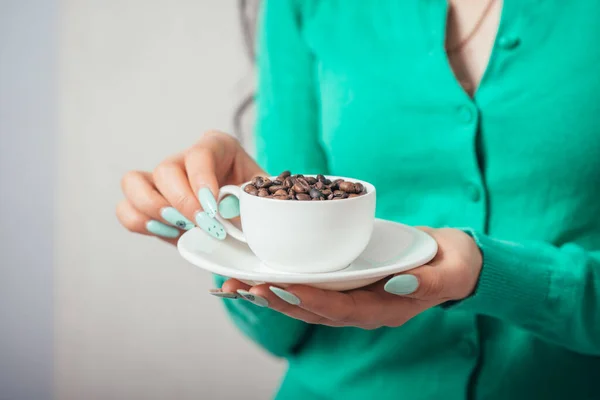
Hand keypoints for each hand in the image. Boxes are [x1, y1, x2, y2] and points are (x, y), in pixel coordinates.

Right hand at [116, 131, 263, 244]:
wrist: (246, 227)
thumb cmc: (255, 207)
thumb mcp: (262, 199)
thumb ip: (251, 201)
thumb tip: (226, 206)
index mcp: (217, 147)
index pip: (201, 153)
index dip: (202, 180)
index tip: (213, 209)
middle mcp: (184, 159)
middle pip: (166, 169)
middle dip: (182, 202)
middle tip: (203, 226)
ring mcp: (162, 180)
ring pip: (133, 182)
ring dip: (154, 209)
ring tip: (180, 227)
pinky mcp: (147, 203)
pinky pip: (125, 208)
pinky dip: (140, 222)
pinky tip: (168, 232)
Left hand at [216, 228, 481, 328]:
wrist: (458, 263)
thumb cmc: (455, 265)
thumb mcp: (451, 272)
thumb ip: (427, 282)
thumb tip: (398, 283)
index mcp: (385, 310)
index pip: (340, 309)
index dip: (310, 299)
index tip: (282, 287)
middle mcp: (364, 310)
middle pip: (315, 311)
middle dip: (280, 299)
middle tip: (246, 287)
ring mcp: (356, 299)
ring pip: (308, 304)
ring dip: (276, 295)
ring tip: (242, 285)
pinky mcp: (351, 285)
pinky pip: (314, 289)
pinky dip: (289, 284)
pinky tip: (265, 276)